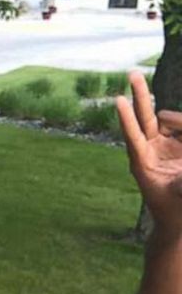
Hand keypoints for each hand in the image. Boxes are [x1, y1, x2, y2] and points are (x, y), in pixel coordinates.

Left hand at [116, 71, 181, 236]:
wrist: (177, 220)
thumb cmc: (175, 210)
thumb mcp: (180, 193)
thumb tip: (180, 168)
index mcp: (142, 163)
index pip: (134, 135)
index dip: (126, 118)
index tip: (118, 100)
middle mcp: (148, 151)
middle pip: (144, 117)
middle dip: (140, 95)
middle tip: (132, 73)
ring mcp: (161, 146)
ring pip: (166, 121)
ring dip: (176, 118)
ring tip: (159, 111)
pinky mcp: (174, 146)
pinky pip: (179, 128)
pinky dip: (180, 124)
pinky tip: (176, 147)